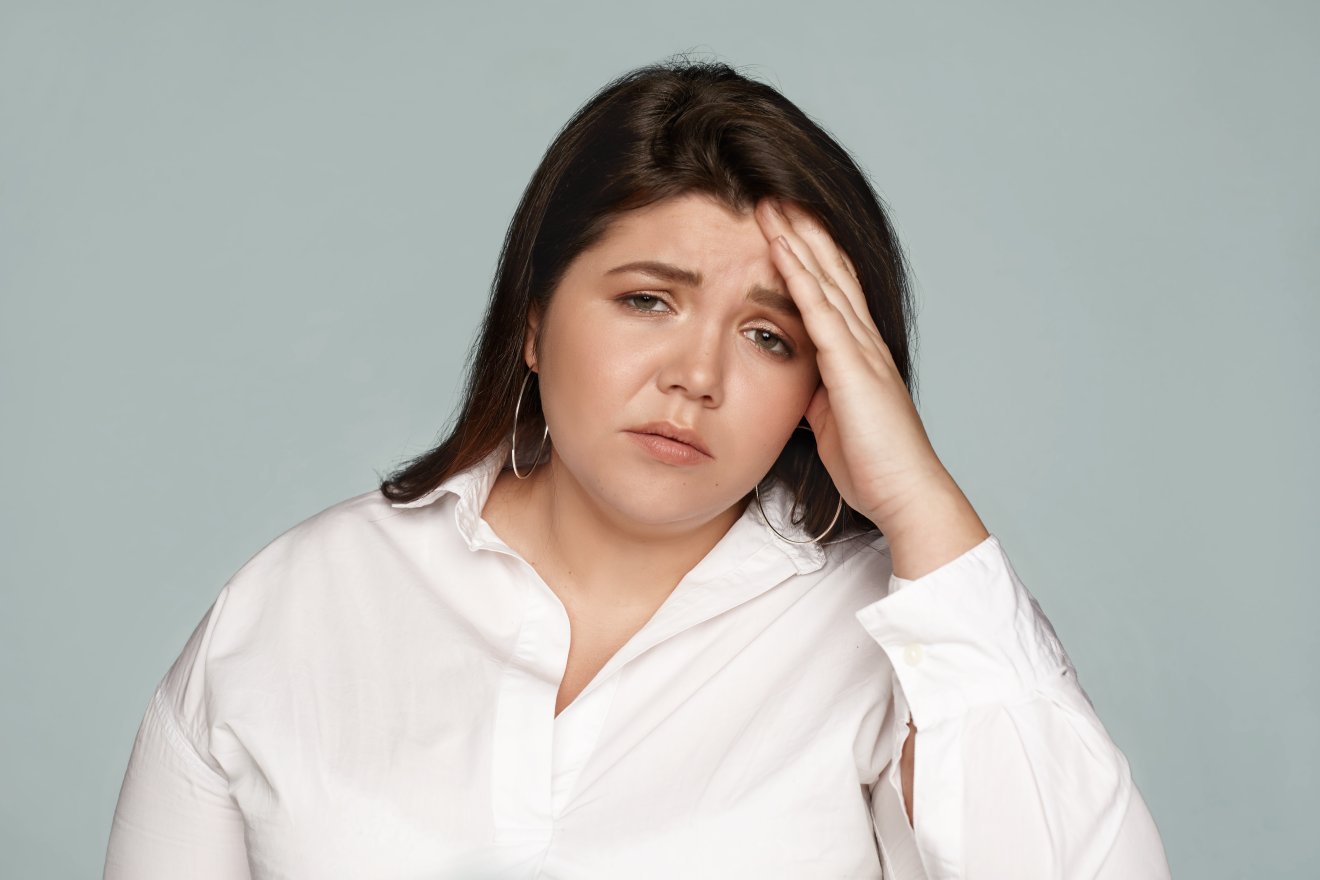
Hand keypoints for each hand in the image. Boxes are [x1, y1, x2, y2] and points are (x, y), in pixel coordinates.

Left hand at [755, 198, 987, 572]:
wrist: (904, 493)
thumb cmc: (872, 464)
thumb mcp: (832, 421)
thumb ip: (817, 394)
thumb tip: (798, 385)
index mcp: (858, 353)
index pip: (832, 289)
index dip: (808, 252)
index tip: (782, 222)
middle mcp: (863, 341)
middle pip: (830, 270)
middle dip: (801, 230)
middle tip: (772, 192)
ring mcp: (861, 350)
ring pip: (825, 279)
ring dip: (797, 238)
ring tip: (771, 202)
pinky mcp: (853, 367)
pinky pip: (821, 311)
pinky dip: (800, 276)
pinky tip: (781, 249)